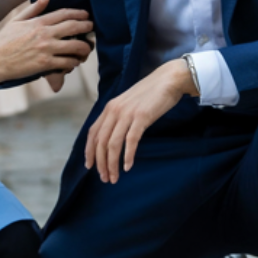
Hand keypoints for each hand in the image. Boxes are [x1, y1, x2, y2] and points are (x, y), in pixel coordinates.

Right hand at [0, 0, 92, 88]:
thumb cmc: (3, 41)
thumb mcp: (16, 20)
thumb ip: (33, 9)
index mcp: (38, 22)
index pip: (64, 14)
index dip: (78, 13)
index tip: (85, 14)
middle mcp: (44, 34)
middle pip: (73, 27)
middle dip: (86, 26)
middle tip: (92, 27)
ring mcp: (46, 49)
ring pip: (74, 46)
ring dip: (84, 47)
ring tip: (87, 48)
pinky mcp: (45, 64)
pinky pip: (66, 62)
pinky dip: (73, 62)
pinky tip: (74, 62)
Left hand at [84, 60, 194, 183]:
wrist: (167, 80)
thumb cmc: (149, 94)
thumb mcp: (127, 104)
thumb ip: (118, 116)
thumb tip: (112, 137)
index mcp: (109, 107)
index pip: (93, 133)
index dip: (89, 151)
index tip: (90, 166)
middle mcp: (114, 110)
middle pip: (101, 142)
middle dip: (100, 163)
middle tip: (105, 178)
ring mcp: (127, 113)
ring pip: (113, 144)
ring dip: (112, 164)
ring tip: (114, 177)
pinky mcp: (142, 117)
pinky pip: (131, 141)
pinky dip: (128, 156)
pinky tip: (128, 167)